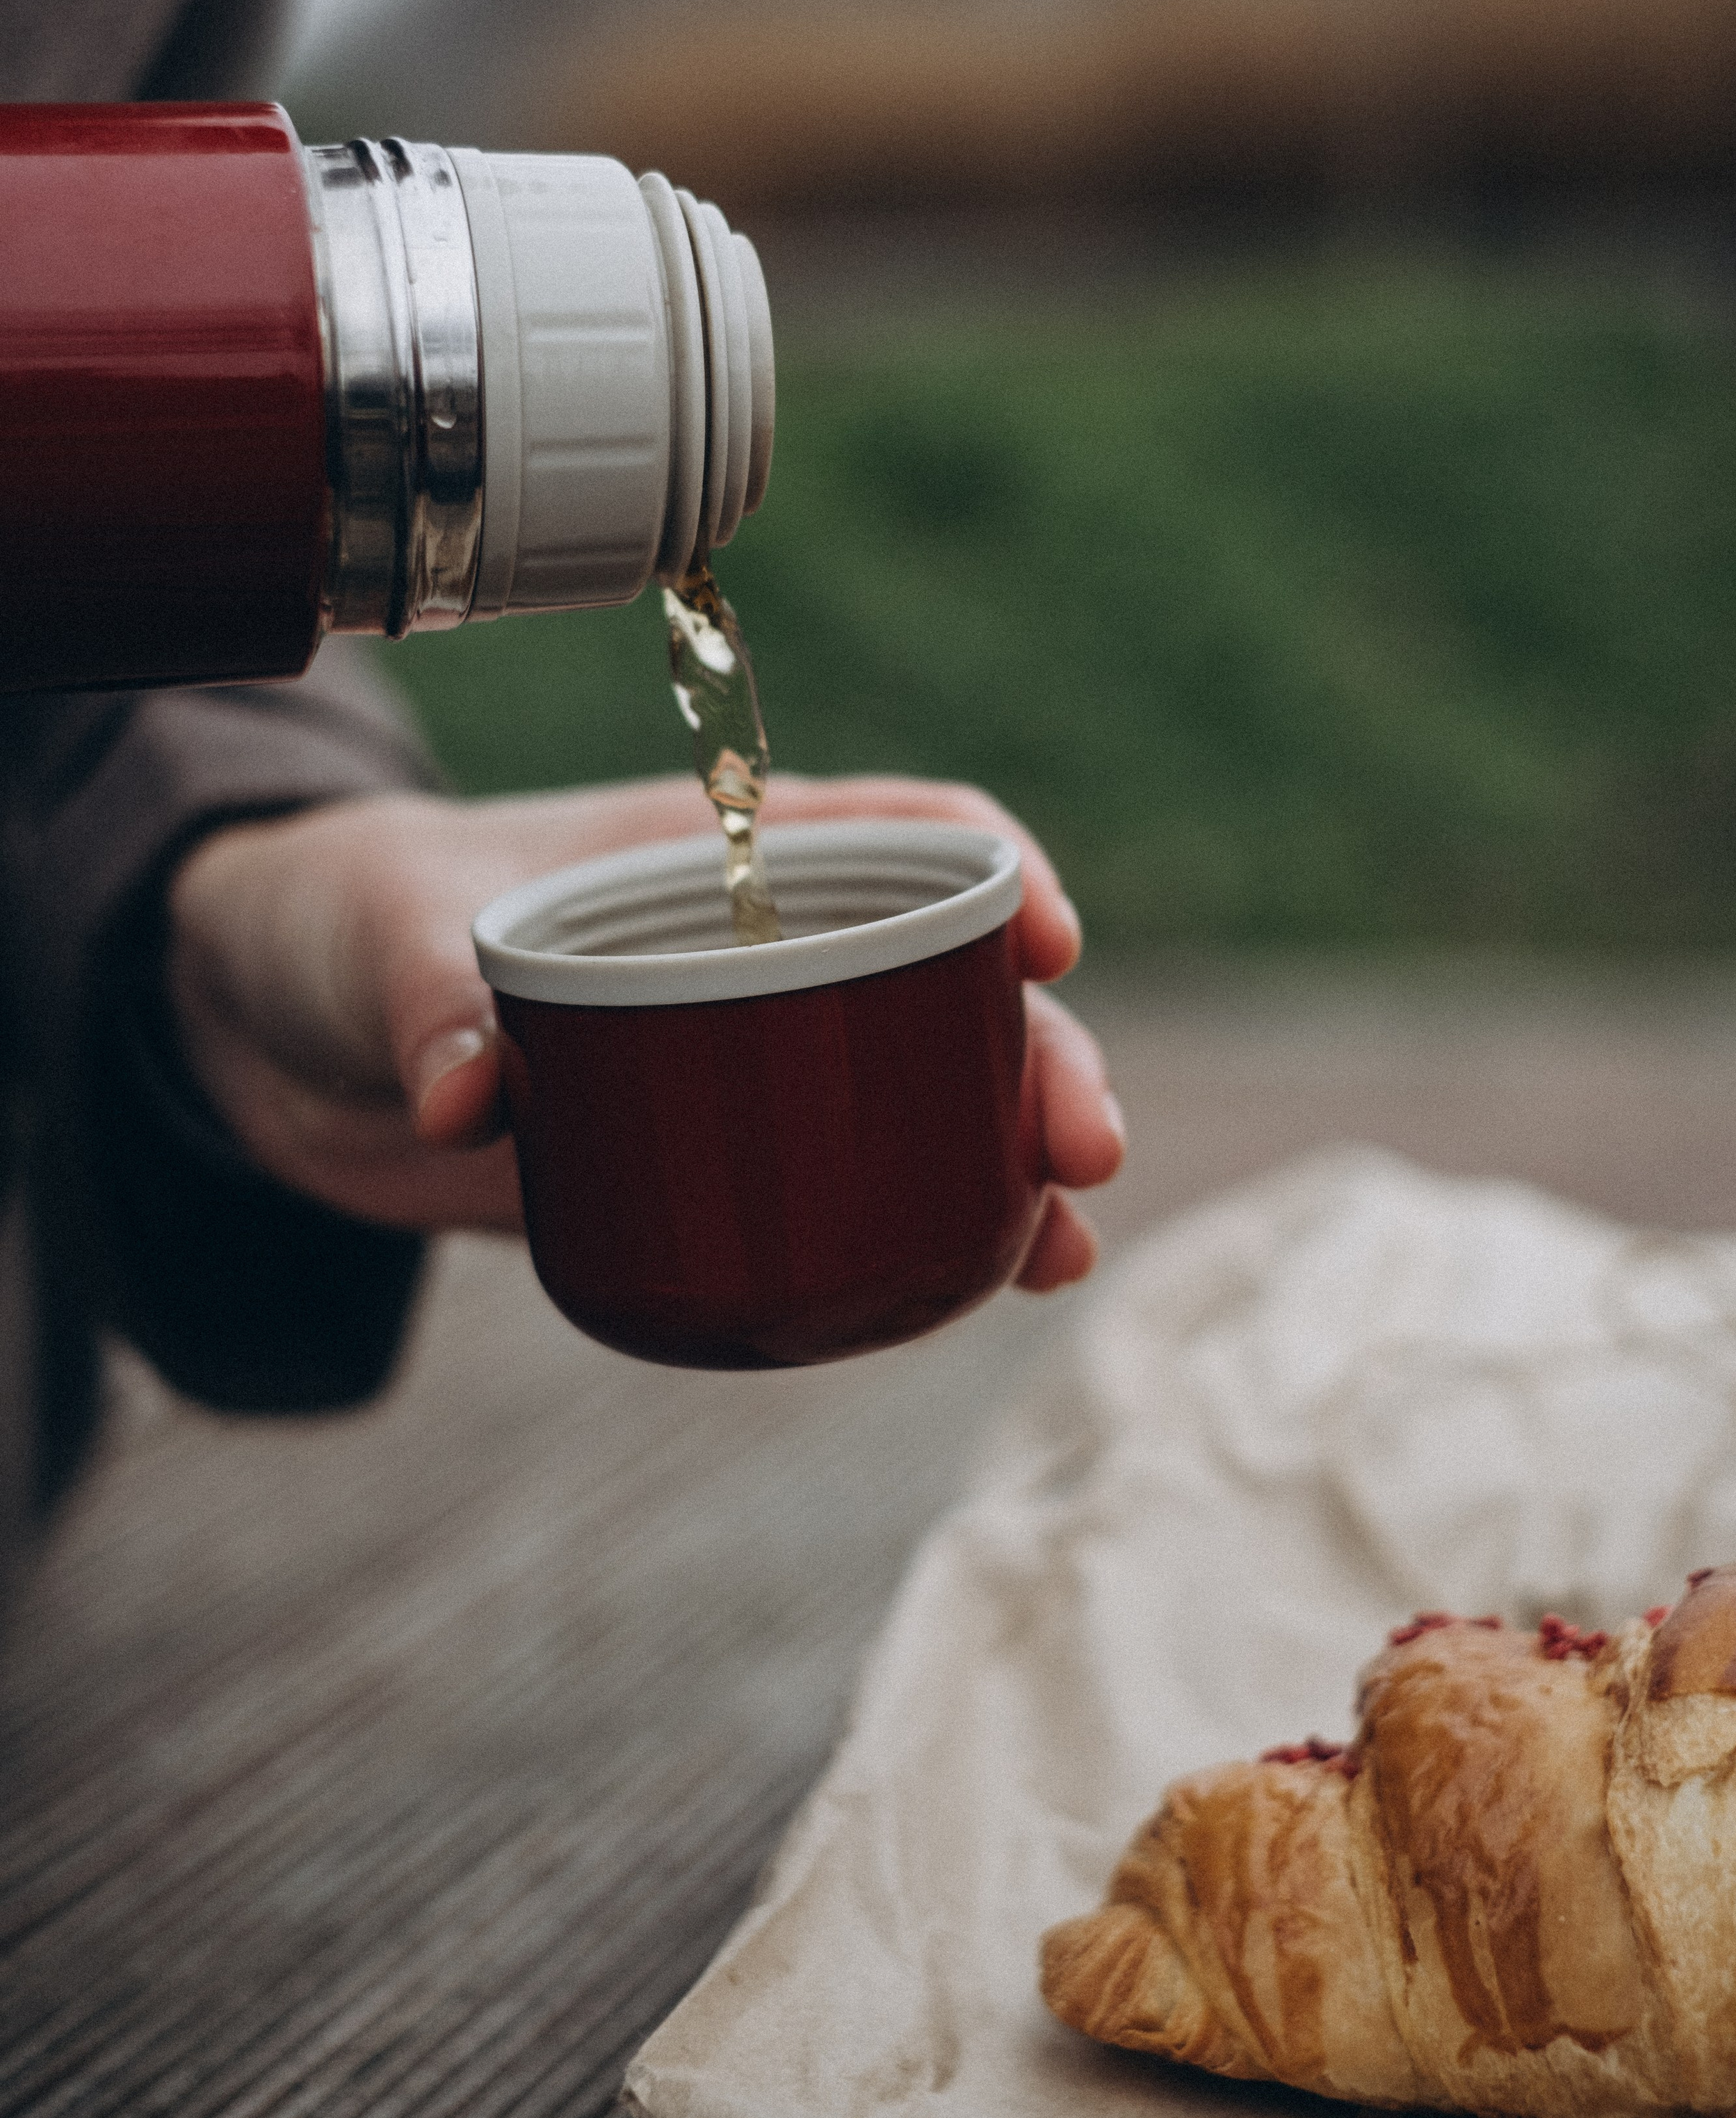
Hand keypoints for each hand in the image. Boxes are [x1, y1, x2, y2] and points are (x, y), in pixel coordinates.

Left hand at [165, 773, 1125, 1286]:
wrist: (272, 1031)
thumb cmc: (344, 921)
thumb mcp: (378, 934)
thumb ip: (424, 999)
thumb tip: (473, 1100)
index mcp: (711, 851)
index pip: (896, 831)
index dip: (991, 869)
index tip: (1047, 935)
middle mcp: (757, 952)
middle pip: (942, 984)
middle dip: (1035, 1053)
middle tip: (1081, 1142)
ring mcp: (742, 1066)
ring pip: (919, 1095)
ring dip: (1006, 1162)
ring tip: (1063, 1242)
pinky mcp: (703, 1166)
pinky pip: (838, 1190)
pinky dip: (919, 1232)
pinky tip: (983, 1286)